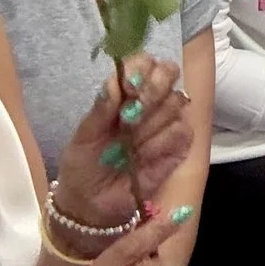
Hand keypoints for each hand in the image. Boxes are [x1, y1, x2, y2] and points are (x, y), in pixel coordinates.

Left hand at [53, 55, 191, 235]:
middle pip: (169, 72)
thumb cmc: (83, 164)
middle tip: (130, 114)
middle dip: (152, 89)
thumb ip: (99, 109)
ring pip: (176, 102)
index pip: (144, 62)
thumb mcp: (83, 136)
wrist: (90, 203)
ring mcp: (167, 123)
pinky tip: (142, 157)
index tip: (125, 87)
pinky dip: (160, 144)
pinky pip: (181, 131)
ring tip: (129, 144)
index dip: (139, 68)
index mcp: (125, 92)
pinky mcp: (179, 147)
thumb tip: (113, 83)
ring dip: (150, 124)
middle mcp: (150, 102)